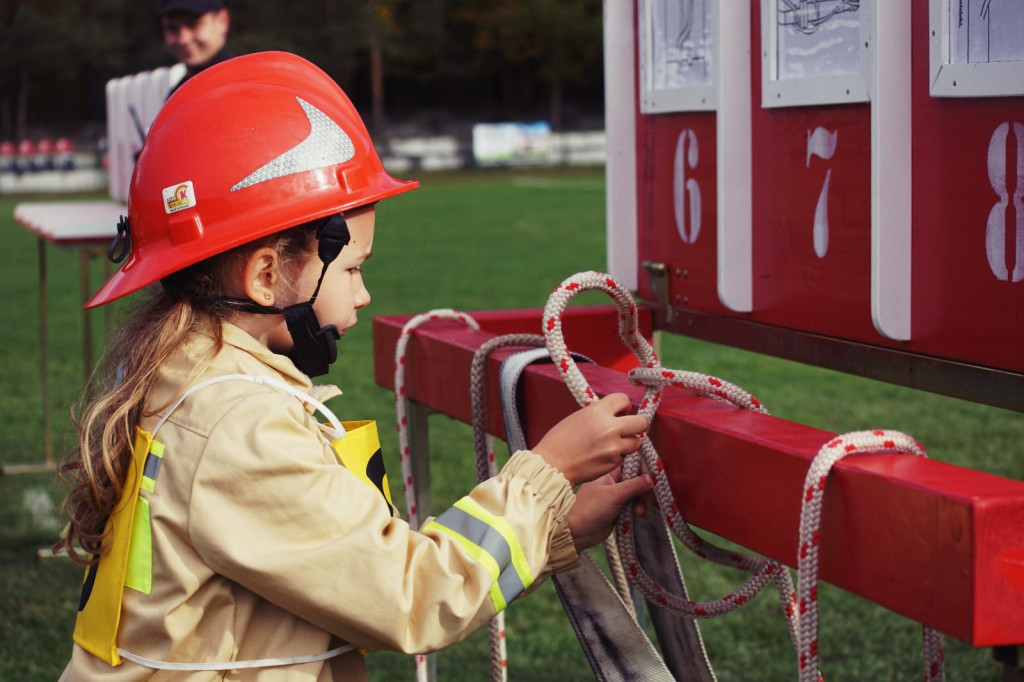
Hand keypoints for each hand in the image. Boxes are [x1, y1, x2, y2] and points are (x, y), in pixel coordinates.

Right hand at [533, 393, 647, 486]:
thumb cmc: (559, 441)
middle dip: (636, 424)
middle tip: (627, 427)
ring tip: (612, 444)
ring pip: (636, 441)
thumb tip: (616, 414)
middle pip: (642, 422)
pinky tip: (603, 455)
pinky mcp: (614, 462)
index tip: (620, 412)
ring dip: (628, 442)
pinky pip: (624, 456)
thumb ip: (599, 413)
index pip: (624, 399)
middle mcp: (610, 427)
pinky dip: (617, 456)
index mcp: (598, 411)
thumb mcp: (578, 417)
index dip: (623, 406)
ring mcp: (614, 446)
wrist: (552, 465)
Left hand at [567, 467, 653, 550]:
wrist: (576, 532)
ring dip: (643, 502)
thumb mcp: (614, 495)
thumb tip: (652, 478)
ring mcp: (618, 494)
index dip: (645, 471)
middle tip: (645, 501)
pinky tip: (641, 516)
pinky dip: (640, 510)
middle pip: (640, 479)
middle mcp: (615, 480)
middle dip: (645, 490)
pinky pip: (636, 505)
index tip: (653, 481)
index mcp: (610, 471)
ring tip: (639, 512)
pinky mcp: (620, 508)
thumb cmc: (589, 509)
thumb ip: (634, 485)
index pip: (634, 463)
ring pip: (639, 493)